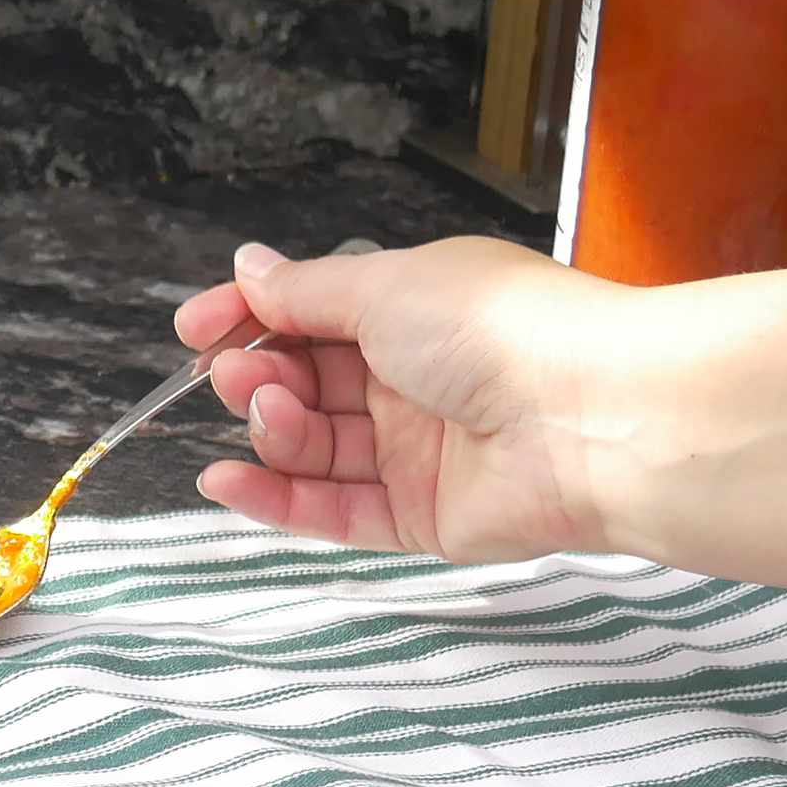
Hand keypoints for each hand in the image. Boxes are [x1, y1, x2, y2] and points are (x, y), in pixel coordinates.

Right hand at [175, 239, 629, 561]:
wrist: (593, 417)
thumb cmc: (498, 328)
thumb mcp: (385, 288)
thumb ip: (307, 291)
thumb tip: (248, 267)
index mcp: (412, 312)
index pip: (311, 315)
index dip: (250, 319)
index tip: (193, 329)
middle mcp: (412, 380)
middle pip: (307, 383)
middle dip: (259, 374)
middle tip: (235, 372)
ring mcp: (416, 453)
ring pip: (315, 447)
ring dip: (271, 428)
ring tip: (264, 409)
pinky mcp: (421, 519)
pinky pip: (334, 512)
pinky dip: (274, 499)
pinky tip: (224, 482)